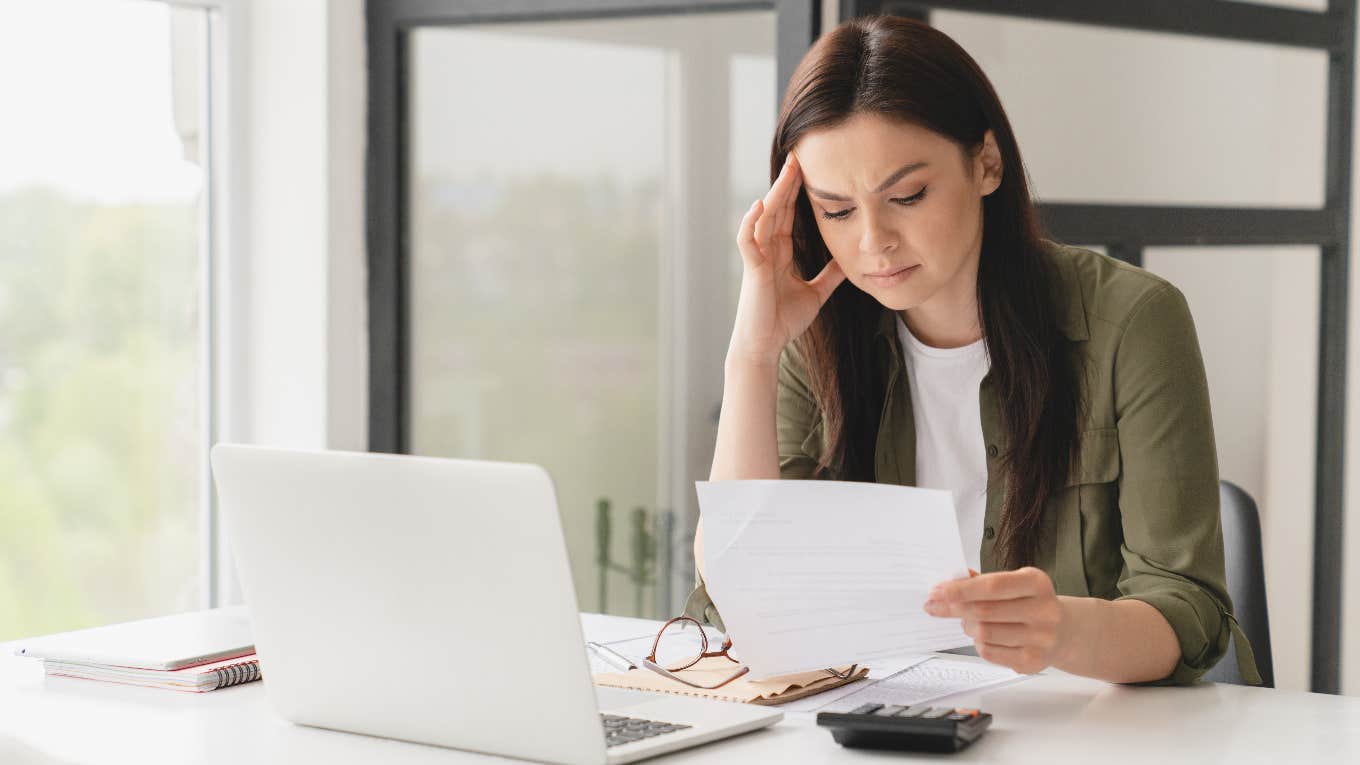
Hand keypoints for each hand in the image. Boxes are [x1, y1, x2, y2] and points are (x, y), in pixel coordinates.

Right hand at [728, 152, 845, 367]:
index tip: (810, 169)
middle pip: (777, 209)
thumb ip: (830, 275)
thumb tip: (850, 260)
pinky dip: (751, 222)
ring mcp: (757, 258)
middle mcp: (767, 250)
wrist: (766, 346)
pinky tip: (760, 205)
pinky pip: (748, 241)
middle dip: (788, 183)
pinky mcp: (751, 271)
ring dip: (774, 193)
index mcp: (780, 253)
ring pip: (764, 218)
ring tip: (787, 171)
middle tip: (800, 155)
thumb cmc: (784, 321)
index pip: (789, 215)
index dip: (797, 192)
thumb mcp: (816, 293)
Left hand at [922, 567, 1070, 674]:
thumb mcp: (1014, 583)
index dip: (961, 589)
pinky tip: (983, 637)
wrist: (1064, 631)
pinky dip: (978, 643)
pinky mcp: (1033, 661)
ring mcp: (1041, 639)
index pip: (992, 586)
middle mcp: (1043, 611)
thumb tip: (950, 582)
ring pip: (984, 633)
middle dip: (954, 608)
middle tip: (935, 606)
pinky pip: (990, 652)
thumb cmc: (1029, 603)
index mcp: (1037, 583)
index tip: (937, 591)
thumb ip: (983, 582)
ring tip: (967, 621)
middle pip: (984, 611)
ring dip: (967, 626)